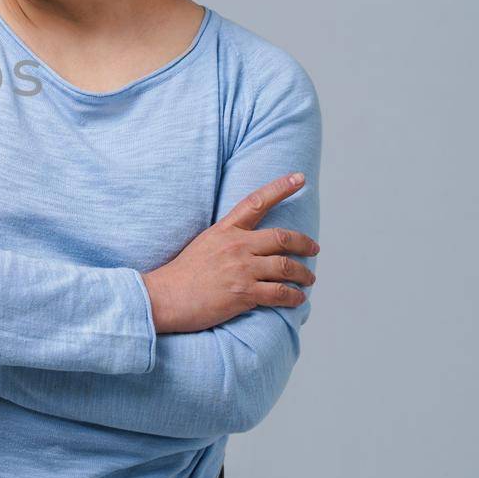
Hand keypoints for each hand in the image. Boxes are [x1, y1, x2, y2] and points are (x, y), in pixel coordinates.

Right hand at [141, 172, 319, 333]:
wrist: (164, 297)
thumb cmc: (182, 275)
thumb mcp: (204, 244)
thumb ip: (228, 240)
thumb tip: (250, 244)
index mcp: (225, 230)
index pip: (257, 202)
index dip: (280, 188)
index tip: (299, 178)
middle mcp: (236, 245)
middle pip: (282, 238)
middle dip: (305, 244)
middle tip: (314, 249)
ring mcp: (241, 269)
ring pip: (287, 267)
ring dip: (304, 274)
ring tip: (308, 279)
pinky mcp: (244, 293)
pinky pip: (280, 293)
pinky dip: (294, 297)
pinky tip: (298, 299)